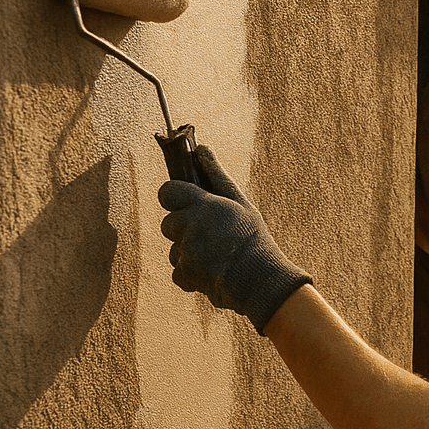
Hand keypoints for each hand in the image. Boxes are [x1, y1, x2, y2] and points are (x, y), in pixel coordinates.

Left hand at [158, 145, 311, 333]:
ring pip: (173, 248)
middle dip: (183, 228)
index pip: (167, 192)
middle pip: (168, 223)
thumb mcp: (241, 204)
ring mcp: (185, 250)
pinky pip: (178, 270)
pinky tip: (212, 271)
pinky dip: (191, 273)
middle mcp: (191, 225)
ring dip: (188, 252)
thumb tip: (201, 148)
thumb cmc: (253, 239)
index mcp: (204, 204)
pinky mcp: (184, 273)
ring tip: (216, 256)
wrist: (261, 280)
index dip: (174, 198)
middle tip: (210, 236)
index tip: (187, 206)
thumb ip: (216, 175)